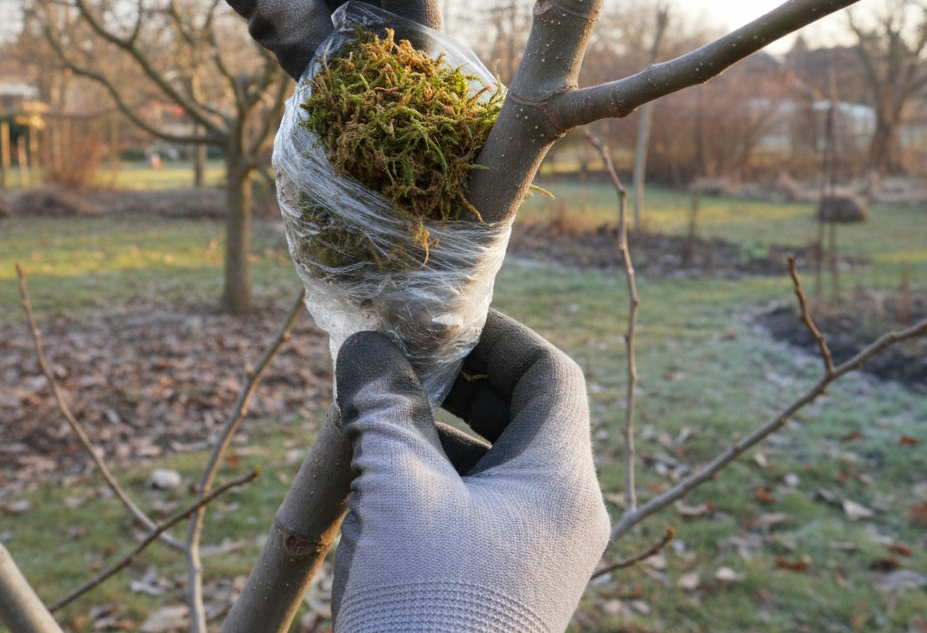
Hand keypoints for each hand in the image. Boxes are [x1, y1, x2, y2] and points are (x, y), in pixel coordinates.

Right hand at [331, 310, 609, 631]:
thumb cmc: (426, 609)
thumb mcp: (400, 495)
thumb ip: (384, 408)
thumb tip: (365, 342)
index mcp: (561, 485)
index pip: (551, 375)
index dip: (497, 336)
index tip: (436, 322)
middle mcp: (561, 516)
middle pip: (522, 416)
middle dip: (454, 385)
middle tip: (392, 364)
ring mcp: (532, 556)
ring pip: (490, 464)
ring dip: (430, 434)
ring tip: (367, 422)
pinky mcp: (497, 586)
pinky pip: (471, 510)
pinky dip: (427, 484)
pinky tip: (371, 487)